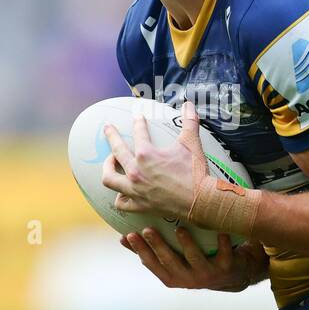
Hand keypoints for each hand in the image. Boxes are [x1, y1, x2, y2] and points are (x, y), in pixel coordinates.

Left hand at [100, 101, 207, 220]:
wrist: (201, 201)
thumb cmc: (195, 172)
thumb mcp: (191, 143)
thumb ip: (189, 122)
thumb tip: (189, 104)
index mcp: (146, 154)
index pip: (139, 133)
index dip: (138, 123)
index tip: (138, 117)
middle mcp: (136, 171)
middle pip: (116, 151)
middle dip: (111, 137)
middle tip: (107, 129)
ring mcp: (136, 190)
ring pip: (110, 179)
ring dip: (108, 168)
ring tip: (110, 161)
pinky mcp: (140, 205)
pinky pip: (121, 203)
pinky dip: (120, 198)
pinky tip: (122, 192)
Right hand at [120, 227, 268, 291]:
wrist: (234, 274)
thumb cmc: (196, 261)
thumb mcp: (173, 261)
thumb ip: (151, 251)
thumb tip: (122, 237)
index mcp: (173, 278)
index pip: (152, 265)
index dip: (140, 251)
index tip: (129, 235)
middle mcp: (189, 279)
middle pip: (171, 263)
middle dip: (158, 247)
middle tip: (147, 229)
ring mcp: (208, 274)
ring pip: (195, 259)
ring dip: (187, 245)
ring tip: (178, 228)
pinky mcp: (227, 267)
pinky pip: (224, 253)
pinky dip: (222, 242)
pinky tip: (219, 230)